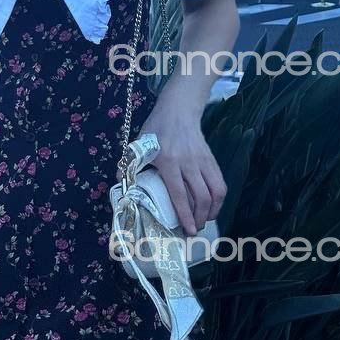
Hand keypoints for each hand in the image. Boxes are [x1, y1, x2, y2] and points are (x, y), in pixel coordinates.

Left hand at [136, 98, 225, 236]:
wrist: (178, 109)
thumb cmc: (157, 128)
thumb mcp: (139, 143)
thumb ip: (130, 164)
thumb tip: (119, 183)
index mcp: (169, 160)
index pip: (179, 193)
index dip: (185, 214)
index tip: (188, 230)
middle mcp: (188, 161)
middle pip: (201, 196)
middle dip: (200, 218)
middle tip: (194, 229)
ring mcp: (202, 160)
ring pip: (216, 191)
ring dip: (212, 210)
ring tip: (204, 220)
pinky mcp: (212, 158)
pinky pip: (220, 182)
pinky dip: (218, 198)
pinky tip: (212, 206)